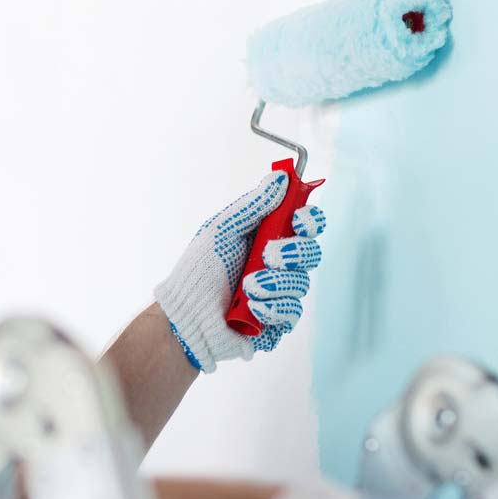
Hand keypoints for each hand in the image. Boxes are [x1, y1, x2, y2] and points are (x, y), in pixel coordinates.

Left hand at [155, 170, 326, 372]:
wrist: (185, 315)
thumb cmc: (198, 272)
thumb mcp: (222, 230)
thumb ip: (254, 205)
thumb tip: (280, 177)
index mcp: (268, 238)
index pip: (305, 225)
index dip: (310, 220)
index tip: (299, 220)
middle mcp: (279, 265)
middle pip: (312, 252)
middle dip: (294, 252)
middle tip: (268, 256)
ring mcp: (280, 293)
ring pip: (302, 283)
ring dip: (275, 283)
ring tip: (247, 286)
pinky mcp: (278, 321)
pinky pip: (292, 311)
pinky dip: (272, 307)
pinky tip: (251, 307)